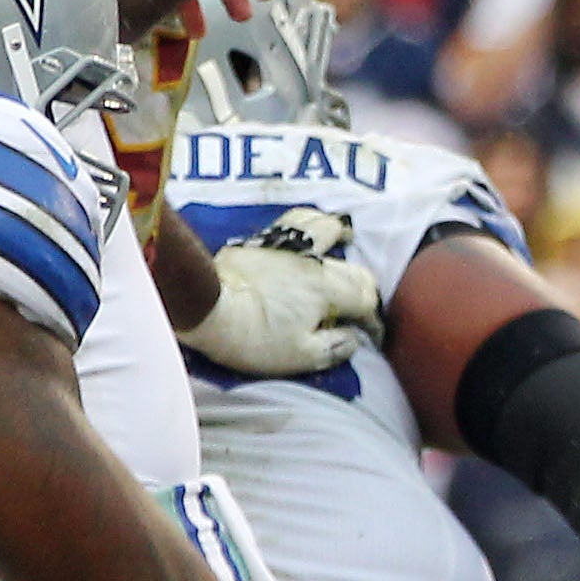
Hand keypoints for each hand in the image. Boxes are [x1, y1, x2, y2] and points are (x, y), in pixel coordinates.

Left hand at [178, 212, 383, 375]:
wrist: (205, 307)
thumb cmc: (256, 337)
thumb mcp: (302, 356)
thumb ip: (335, 347)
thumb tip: (353, 339)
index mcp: (327, 289)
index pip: (365, 298)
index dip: (373, 318)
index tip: (371, 334)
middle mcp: (312, 262)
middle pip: (352, 268)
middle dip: (364, 286)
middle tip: (361, 302)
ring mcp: (283, 247)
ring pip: (320, 227)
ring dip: (336, 232)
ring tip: (342, 235)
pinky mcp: (257, 243)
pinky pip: (290, 224)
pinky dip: (306, 225)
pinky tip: (304, 233)